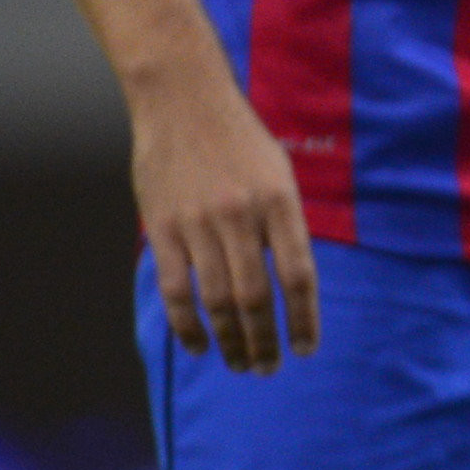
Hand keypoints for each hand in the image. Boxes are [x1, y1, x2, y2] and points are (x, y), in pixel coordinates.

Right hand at [129, 65, 317, 374]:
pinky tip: (199, 345)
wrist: (183, 101)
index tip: (307, 349)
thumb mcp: (279, 173)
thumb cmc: (239, 140)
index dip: (304, 319)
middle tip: (269, 368)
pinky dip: (187, 324)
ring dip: (230, 341)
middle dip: (265, 341)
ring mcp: (198, 224)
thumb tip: (291, 283)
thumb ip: (285, 226)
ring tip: (241, 365)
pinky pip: (174, 289)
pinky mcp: (162, 229)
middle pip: (256, 297)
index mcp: (280, 203)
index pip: (298, 275)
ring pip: (216, 300)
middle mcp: (241, 217)